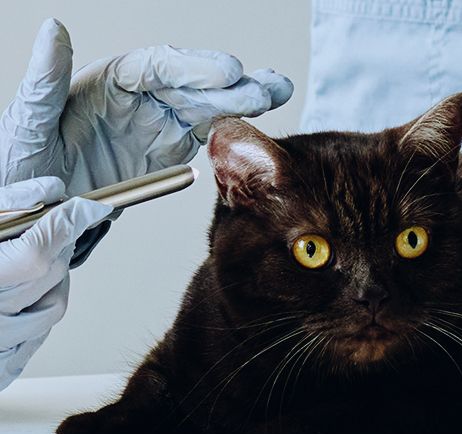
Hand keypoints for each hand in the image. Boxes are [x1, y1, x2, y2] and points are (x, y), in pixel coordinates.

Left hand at [0, 18, 293, 196]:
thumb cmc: (23, 167)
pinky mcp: (168, 150)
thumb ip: (44, 80)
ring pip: (207, 107)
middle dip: (232, 85)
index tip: (227, 72)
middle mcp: (138, 98)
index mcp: (108, 83)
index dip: (194, 68)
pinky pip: (206, 137)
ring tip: (278, 94)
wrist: (36, 218)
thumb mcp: (28, 123)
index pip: (158, 67)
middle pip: (192, 85)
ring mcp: (157, 124)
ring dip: (243, 101)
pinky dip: (233, 130)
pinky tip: (259, 123)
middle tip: (267, 90)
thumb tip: (52, 28)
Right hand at [0, 178, 111, 389]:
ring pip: (54, 305)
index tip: (91, 206)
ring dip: (54, 277)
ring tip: (31, 258)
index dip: (74, 221)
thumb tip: (50, 191)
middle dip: (60, 242)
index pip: (44, 246)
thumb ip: (7, 204)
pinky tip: (22, 293)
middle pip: (52, 272)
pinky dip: (39, 309)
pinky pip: (37, 335)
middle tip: (53, 224)